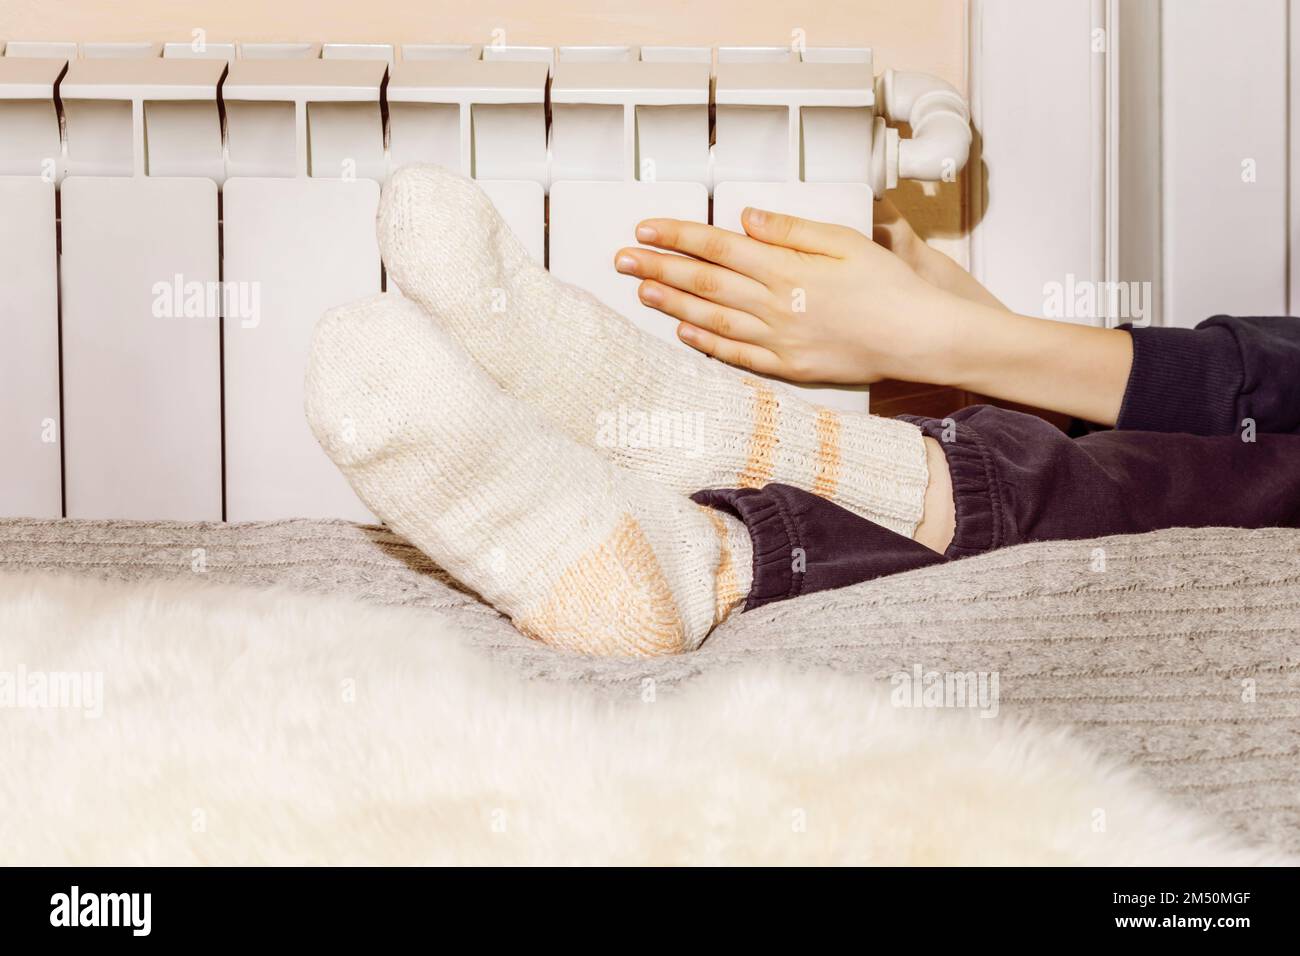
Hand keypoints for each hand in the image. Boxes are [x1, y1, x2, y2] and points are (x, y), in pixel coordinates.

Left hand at [614, 206, 962, 385]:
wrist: (918, 338)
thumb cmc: (888, 286)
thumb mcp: (843, 241)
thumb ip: (791, 229)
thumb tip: (747, 217)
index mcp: (786, 269)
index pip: (718, 247)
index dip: (677, 236)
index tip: (645, 228)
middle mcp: (775, 306)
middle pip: (704, 282)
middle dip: (659, 268)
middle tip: (624, 259)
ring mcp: (779, 340)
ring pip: (713, 319)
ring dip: (673, 304)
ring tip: (642, 291)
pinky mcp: (789, 367)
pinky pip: (737, 355)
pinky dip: (706, 343)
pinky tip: (684, 331)